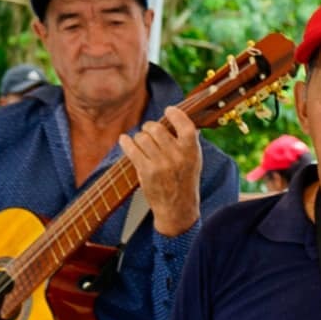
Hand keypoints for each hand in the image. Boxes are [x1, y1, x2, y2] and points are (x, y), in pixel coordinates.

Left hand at [118, 105, 201, 236]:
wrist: (178, 209)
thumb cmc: (184, 182)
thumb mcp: (194, 161)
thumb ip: (189, 142)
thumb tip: (181, 119)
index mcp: (192, 152)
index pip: (185, 125)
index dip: (176, 114)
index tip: (169, 110)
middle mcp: (177, 156)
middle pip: (157, 128)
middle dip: (150, 128)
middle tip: (149, 132)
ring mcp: (161, 164)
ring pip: (142, 137)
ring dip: (139, 138)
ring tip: (142, 144)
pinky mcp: (146, 171)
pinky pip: (131, 148)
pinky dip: (126, 142)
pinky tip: (125, 140)